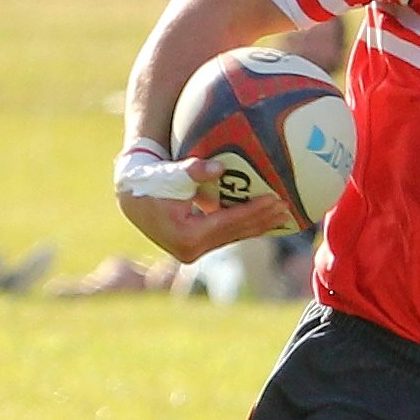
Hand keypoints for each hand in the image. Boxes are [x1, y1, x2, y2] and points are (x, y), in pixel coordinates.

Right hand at [115, 151, 292, 261]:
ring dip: (259, 226)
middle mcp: (190, 250)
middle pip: (235, 234)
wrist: (131, 195)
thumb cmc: (150, 180)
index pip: (228, 223)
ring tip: (284, 215)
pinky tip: (266, 220)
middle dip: (263, 221)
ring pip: (233, 237)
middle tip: (288, 208)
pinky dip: (246, 226)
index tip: (276, 200)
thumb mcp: (170, 173)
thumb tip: (220, 168)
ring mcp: (193, 251)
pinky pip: (226, 236)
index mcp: (186, 235)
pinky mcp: (195, 247)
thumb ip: (194, 170)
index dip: (253, 212)